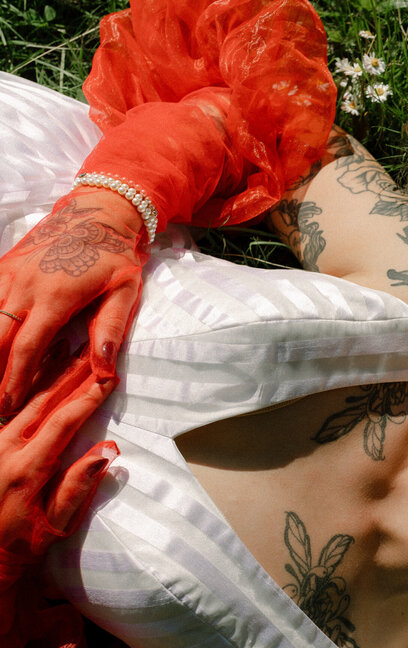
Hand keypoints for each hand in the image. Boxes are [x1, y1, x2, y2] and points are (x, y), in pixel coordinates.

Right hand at [0, 187, 145, 413]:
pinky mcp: (2, 267)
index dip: (15, 379)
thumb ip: (111, 330)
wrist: (97, 212)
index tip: (7, 405)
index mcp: (56, 296)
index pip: (27, 347)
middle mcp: (24, 285)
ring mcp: (8, 274)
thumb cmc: (115, 255)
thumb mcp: (124, 292)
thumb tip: (104, 372)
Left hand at [0, 349, 115, 591]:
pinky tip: (36, 370)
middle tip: (91, 350)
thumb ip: (78, 487)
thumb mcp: (56, 526)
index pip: (62, 423)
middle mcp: (4, 451)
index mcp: (26, 471)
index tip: (108, 379)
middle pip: (42, 402)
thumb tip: (108, 451)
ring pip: (22, 400)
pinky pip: (7, 409)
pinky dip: (24, 387)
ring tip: (67, 349)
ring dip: (47, 373)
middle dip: (69, 374)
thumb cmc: (21, 544)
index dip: (87, 399)